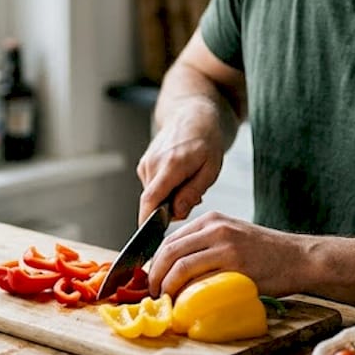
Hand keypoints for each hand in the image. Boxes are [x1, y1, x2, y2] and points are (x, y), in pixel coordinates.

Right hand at [136, 101, 227, 222]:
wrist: (193, 116)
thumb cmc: (206, 142)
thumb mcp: (211, 169)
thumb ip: (192, 192)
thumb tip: (176, 213)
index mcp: (171, 165)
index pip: (151, 200)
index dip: (147, 222)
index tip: (150, 239)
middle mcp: (153, 163)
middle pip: (152, 201)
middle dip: (169, 210)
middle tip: (192, 199)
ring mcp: (146, 163)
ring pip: (153, 195)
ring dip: (169, 198)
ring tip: (188, 183)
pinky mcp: (144, 164)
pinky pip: (152, 187)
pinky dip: (165, 189)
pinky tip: (179, 177)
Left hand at [146, 212, 304, 298]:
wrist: (299, 258)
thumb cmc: (266, 253)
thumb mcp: (232, 236)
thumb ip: (206, 245)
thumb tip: (176, 269)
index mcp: (211, 220)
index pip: (170, 239)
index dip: (155, 262)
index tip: (152, 279)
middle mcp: (215, 228)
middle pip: (169, 250)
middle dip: (154, 274)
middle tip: (152, 293)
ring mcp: (225, 245)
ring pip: (179, 264)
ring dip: (165, 285)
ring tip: (164, 300)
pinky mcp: (235, 264)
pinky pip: (199, 279)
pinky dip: (185, 293)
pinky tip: (184, 302)